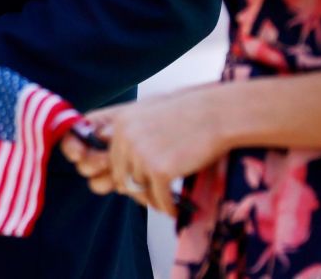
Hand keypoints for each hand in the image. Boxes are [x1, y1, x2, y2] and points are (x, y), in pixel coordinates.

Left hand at [60, 89, 226, 215]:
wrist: (215, 114)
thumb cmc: (186, 114)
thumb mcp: (147, 113)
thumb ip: (128, 133)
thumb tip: (118, 161)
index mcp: (119, 123)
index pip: (105, 157)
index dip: (115, 171)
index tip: (126, 181)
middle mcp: (125, 138)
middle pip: (119, 177)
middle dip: (135, 188)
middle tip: (150, 195)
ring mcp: (140, 154)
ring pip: (137, 190)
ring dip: (150, 199)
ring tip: (163, 202)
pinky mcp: (159, 170)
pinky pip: (157, 199)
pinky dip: (166, 207)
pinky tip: (174, 208)